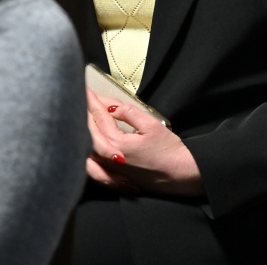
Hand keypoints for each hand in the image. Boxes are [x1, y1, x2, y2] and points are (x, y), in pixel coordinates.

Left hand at [84, 86, 202, 196]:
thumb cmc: (169, 152)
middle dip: (87, 112)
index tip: (86, 90)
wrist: (180, 176)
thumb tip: (114, 109)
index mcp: (117, 143)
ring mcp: (109, 169)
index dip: (93, 102)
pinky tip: (90, 141)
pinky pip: (92, 161)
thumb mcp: (153, 126)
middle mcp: (108, 158)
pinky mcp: (114, 176)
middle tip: (86, 98)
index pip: (100, 117)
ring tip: (87, 115)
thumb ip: (130, 114)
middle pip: (89, 130)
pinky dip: (87, 148)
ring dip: (86, 128)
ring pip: (88, 146)